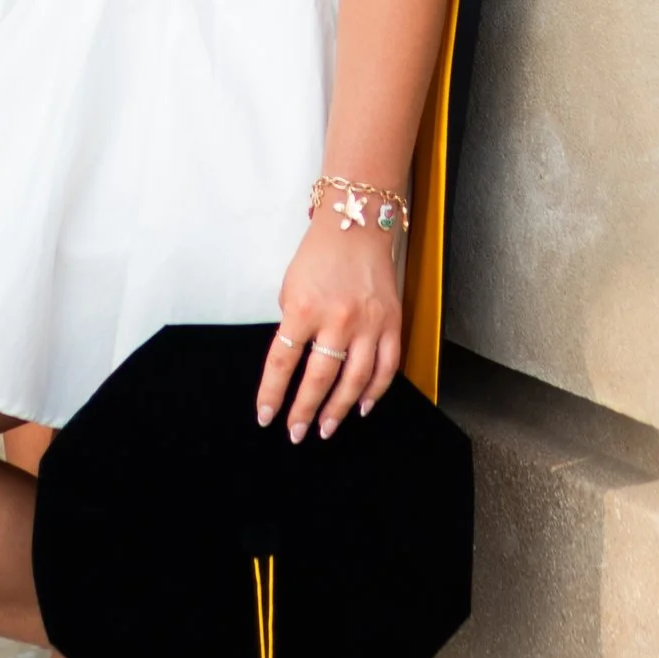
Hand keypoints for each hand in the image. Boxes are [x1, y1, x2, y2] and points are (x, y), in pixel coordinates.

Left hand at [256, 202, 402, 440]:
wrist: (357, 225)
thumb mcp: (290, 288)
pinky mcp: (392, 323)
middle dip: (305, 411)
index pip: (282, 362)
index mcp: (304, 308)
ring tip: (327, 428)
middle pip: (319, 378)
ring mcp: (369, 323)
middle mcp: (337, 319)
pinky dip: (375, 391)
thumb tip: (294, 366)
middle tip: (296, 432)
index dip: (272, 394)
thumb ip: (293, 327)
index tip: (265, 416)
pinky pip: (387, 367)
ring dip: (339, 409)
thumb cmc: (319, 256)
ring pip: (355, 380)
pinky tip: (362, 406)